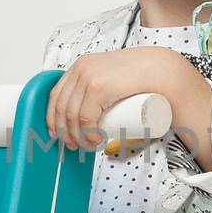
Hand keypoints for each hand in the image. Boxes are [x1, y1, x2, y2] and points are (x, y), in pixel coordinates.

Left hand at [45, 47, 189, 150]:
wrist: (159, 69)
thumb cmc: (139, 76)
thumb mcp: (111, 75)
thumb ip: (100, 85)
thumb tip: (91, 108)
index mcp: (79, 66)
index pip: (56, 96)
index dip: (52, 119)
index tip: (58, 135)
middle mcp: (80, 69)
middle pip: (62, 108)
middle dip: (64, 133)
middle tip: (74, 145)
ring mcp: (88, 77)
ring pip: (72, 116)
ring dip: (77, 137)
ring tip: (89, 146)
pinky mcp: (98, 87)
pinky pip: (85, 116)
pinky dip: (87, 133)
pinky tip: (94, 140)